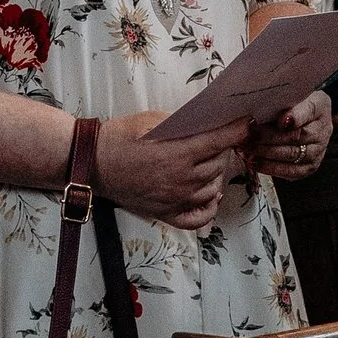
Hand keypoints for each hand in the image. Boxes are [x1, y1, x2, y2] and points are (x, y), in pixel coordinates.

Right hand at [95, 110, 242, 231]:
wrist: (91, 164)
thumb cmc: (118, 137)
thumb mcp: (151, 120)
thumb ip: (182, 123)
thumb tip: (207, 121)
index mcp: (177, 154)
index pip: (219, 142)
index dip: (237, 130)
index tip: (247, 123)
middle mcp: (181, 180)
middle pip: (218, 165)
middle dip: (221, 150)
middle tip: (214, 140)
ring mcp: (174, 199)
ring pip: (212, 189)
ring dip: (215, 175)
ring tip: (207, 163)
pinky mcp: (164, 213)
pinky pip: (198, 218)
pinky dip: (210, 208)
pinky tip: (210, 195)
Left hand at [247, 91, 331, 179]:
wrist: (301, 119)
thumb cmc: (291, 105)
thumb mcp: (288, 96)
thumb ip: (280, 102)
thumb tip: (265, 116)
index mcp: (319, 107)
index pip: (308, 111)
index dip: (294, 117)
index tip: (279, 121)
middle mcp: (322, 130)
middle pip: (296, 136)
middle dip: (269, 137)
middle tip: (250, 136)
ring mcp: (317, 151)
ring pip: (292, 155)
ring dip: (267, 153)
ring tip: (248, 149)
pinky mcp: (309, 167)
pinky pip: (291, 171)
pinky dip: (270, 168)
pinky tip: (255, 163)